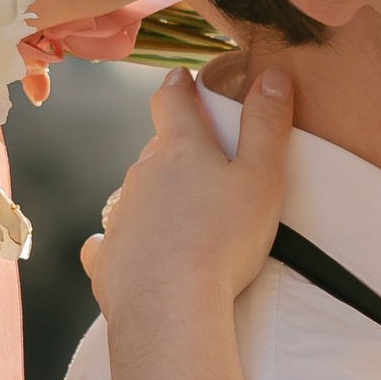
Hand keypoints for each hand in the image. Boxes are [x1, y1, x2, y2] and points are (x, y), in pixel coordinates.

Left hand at [83, 68, 291, 330]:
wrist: (171, 305)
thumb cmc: (224, 241)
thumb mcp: (262, 177)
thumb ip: (267, 124)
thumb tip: (273, 74)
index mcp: (181, 150)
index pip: (173, 101)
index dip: (179, 87)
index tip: (181, 78)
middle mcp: (142, 174)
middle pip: (157, 150)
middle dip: (175, 150)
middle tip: (202, 165)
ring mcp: (121, 215)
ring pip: (136, 194)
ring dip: (155, 198)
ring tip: (181, 218)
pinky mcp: (108, 257)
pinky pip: (110, 242)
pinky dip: (122, 243)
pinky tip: (131, 254)